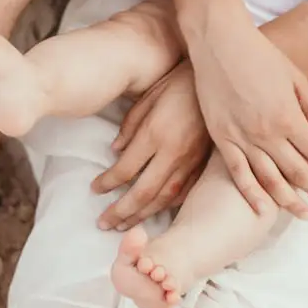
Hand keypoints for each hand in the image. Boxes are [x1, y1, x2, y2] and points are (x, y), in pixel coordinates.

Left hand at [92, 63, 210, 229]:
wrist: (214, 82)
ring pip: (164, 198)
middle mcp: (172, 153)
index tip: (94, 189)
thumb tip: (115, 152)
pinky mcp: (202, 164)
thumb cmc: (176, 83)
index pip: (125, 169)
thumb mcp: (147, 98)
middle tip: (103, 224)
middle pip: (143, 192)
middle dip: (121, 211)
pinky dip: (166, 206)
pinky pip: (183, 192)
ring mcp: (190, 161)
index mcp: (155, 134)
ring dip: (142, 215)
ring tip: (124, 225)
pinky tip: (154, 212)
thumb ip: (130, 127)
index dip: (107, 183)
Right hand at [190, 16, 307, 218]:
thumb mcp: (296, 77)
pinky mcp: (221, 137)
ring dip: (290, 200)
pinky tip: (263, 210)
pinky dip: (251, 194)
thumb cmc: (260, 54)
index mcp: (288, 116)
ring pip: (270, 179)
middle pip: (298, 171)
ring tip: (305, 213)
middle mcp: (267, 133)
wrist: (219, 41)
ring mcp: (242, 137)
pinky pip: (238, 173)